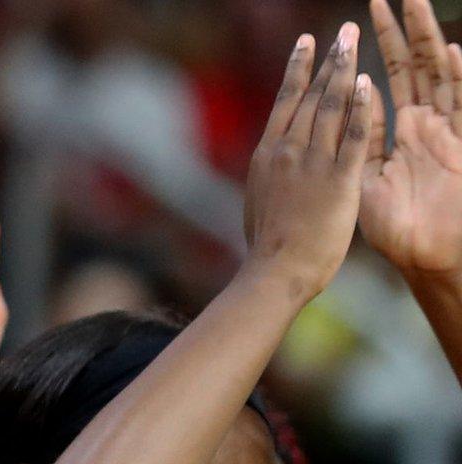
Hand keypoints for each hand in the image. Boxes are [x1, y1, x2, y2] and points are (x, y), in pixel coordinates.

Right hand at [244, 25, 375, 297]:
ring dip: (344, 71)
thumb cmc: (268, 246)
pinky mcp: (336, 180)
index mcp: (267, 155)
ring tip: (355, 43)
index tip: (308, 43)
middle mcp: (287, 151)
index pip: (286, 101)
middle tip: (343, 30)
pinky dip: (359, 108)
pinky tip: (367, 84)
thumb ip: (269, 175)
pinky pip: (352, 136)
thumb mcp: (259, 200)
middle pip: (310, 95)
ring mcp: (311, 164)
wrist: (275, 271)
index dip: (298, 69)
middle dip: (329, 59)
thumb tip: (269, 164)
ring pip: (329, 107)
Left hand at [361, 0, 461, 278]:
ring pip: (438, 75)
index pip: (382, 83)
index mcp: (397, 132)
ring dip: (428, 42)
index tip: (353, 25)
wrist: (428, 257)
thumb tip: (341, 115)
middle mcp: (423, 125)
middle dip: (401, 33)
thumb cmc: (397, 226)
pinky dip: (459, 79)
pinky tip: (453, 52)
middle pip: (411, 69)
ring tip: (418, 8)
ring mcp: (446, 131)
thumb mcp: (366, 181)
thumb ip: (358, 144)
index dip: (370, 54)